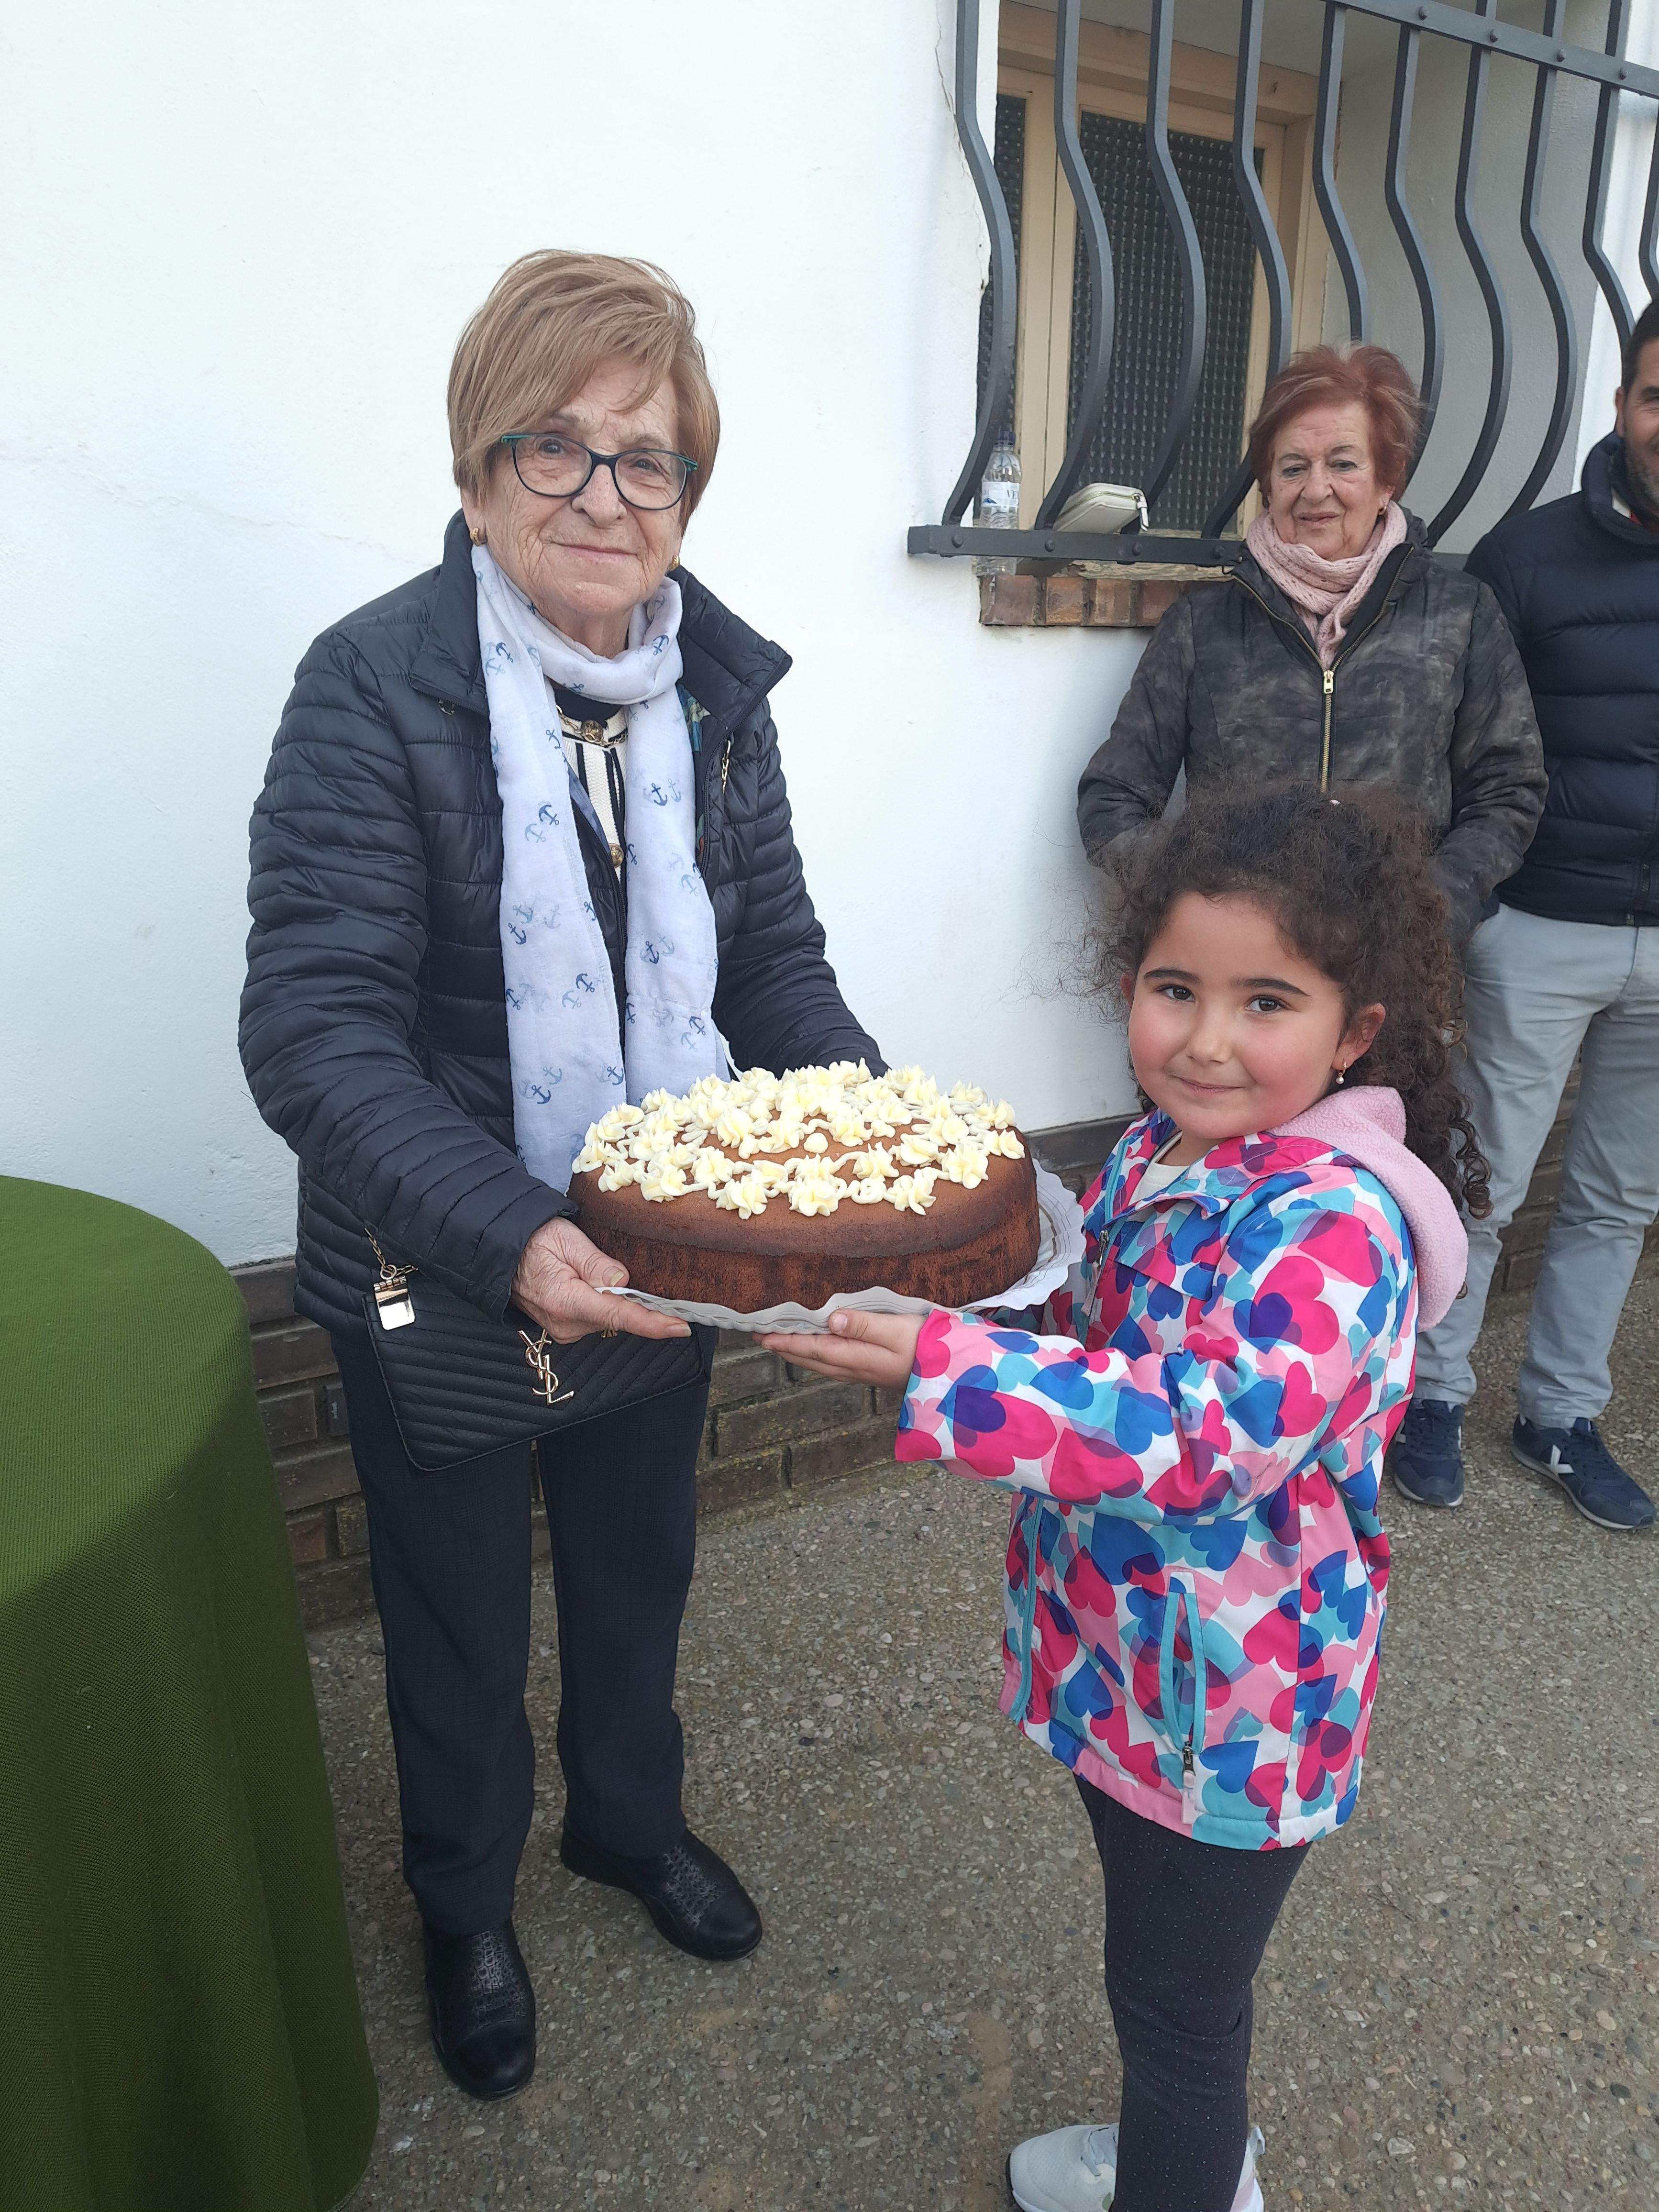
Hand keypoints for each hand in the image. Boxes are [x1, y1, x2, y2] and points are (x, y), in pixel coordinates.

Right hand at [511, 1218, 690, 1344]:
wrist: (503, 1253)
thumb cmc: (532, 1240)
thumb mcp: (565, 1239)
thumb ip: (595, 1263)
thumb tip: (624, 1282)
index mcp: (564, 1300)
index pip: (617, 1315)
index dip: (651, 1323)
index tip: (679, 1327)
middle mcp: (565, 1323)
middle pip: (618, 1316)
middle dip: (635, 1300)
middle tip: (632, 1272)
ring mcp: (565, 1329)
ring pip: (610, 1317)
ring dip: (617, 1299)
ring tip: (595, 1269)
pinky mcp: (567, 1328)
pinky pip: (599, 1317)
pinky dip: (606, 1303)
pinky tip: (597, 1284)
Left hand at [758, 1309, 923, 1390]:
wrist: (955, 1376)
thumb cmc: (928, 1347)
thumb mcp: (897, 1331)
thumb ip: (864, 1325)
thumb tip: (830, 1320)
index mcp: (857, 1357)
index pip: (813, 1347)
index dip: (786, 1340)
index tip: (761, 1333)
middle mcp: (855, 1368)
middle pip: (811, 1359)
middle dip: (784, 1348)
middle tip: (759, 1336)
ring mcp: (864, 1373)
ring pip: (821, 1364)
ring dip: (798, 1354)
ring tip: (779, 1344)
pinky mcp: (873, 1372)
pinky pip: (834, 1365)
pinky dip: (816, 1357)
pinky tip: (817, 1353)